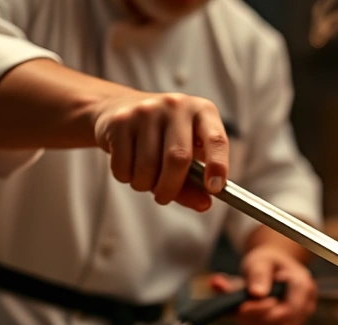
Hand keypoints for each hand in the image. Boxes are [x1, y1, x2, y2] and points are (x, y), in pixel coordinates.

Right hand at [92, 91, 228, 211]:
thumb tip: (204, 205)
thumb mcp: (187, 155)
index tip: (214, 188)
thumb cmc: (164, 138)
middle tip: (164, 197)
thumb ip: (196, 183)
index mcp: (203, 112)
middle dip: (170, 187)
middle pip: (178, 158)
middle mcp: (176, 106)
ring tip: (145, 179)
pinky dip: (126, 178)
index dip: (218, 165)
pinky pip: (123, 165)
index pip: (216, 139)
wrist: (119, 107)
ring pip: (147, 166)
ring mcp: (146, 110)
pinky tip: (129, 167)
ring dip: (145, 185)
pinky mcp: (120, 120)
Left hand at [209, 247, 317, 324]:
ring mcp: (298, 319)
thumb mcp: (262, 261)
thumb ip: (258, 274)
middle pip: (282, 323)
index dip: (265, 310)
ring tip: (237, 311)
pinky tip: (242, 316)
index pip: (289, 308)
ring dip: (253, 323)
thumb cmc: (268, 264)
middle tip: (236, 310)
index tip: (242, 307)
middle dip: (256, 318)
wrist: (272, 269)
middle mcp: (305, 305)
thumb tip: (256, 293)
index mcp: (304, 286)